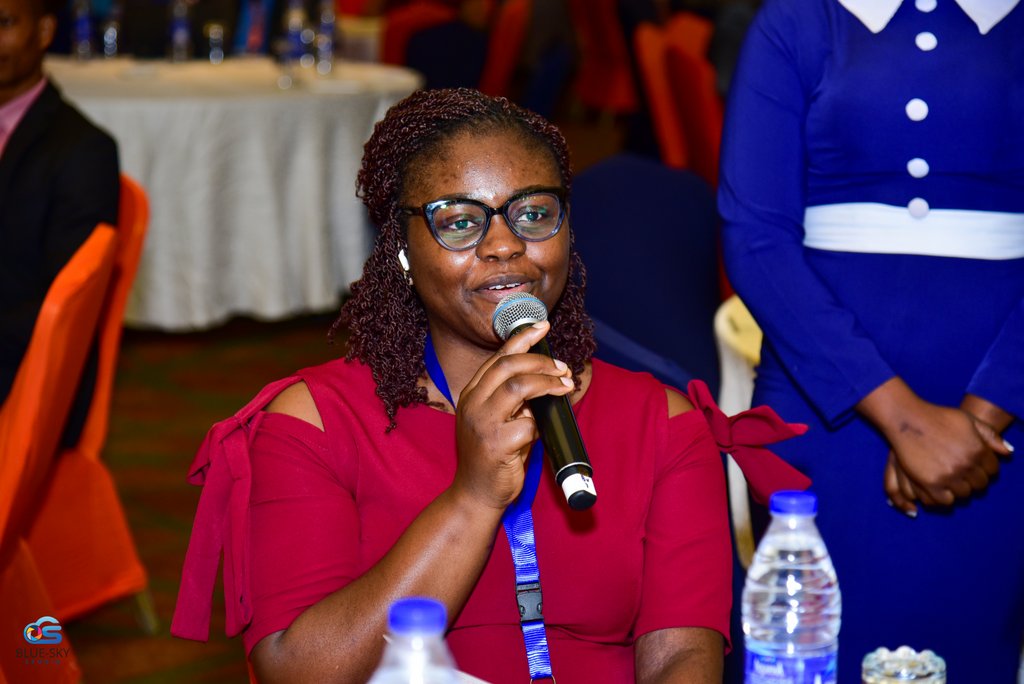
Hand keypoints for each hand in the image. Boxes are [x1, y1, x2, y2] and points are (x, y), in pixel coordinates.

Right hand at [451, 321, 573, 510]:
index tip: (543, 326)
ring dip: (546, 383)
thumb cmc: (492, 457)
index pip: (498, 357)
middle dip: (540, 360)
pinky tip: (540, 432)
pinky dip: (539, 425)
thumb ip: (515, 399)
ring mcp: (482, 423)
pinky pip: (527, 425)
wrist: (476, 494)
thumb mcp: (498, 420)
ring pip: (517, 387)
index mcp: (471, 394)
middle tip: (562, 366)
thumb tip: (549, 376)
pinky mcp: (496, 445)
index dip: (522, 338)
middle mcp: (472, 404)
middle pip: (508, 366)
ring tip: (565, 385)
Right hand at [860, 378, 1006, 508]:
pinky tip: (938, 485)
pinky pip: (945, 500)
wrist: (907, 419)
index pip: (992, 470)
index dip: (983, 468)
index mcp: (978, 449)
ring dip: (958, 487)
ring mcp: (948, 475)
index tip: (972, 464)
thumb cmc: (937, 417)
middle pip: (979, 484)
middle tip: (959, 472)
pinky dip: (944, 496)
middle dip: (972, 479)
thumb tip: (1008, 452)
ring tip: (948, 478)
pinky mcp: (931, 482)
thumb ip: (990, 435)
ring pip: (964, 493)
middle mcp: (966, 464)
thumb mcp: (968, 420)